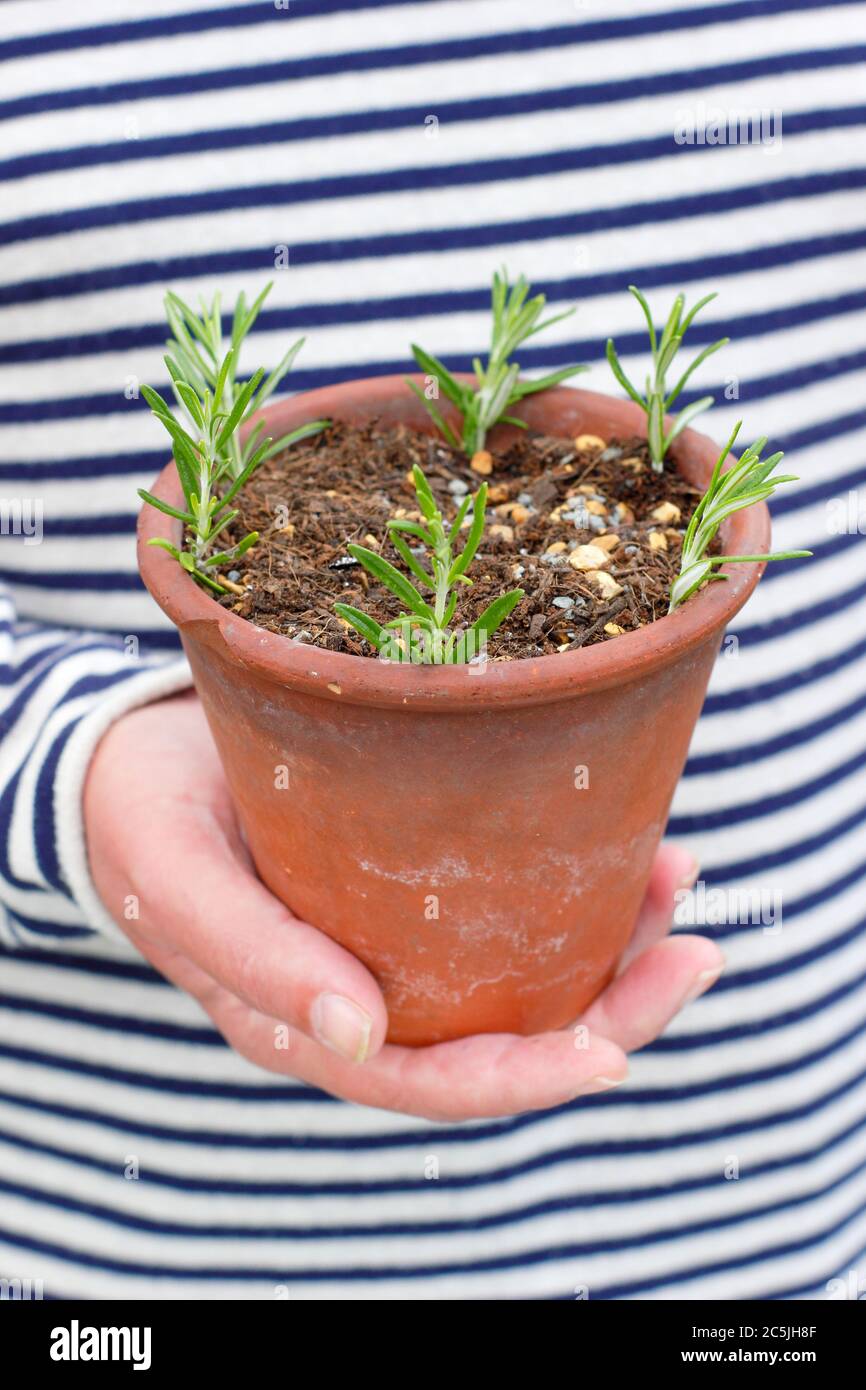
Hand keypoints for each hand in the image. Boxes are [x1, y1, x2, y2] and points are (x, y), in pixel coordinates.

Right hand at [84, 693, 722, 1120]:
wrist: (132, 755)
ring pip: (520, 971)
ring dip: (612, 942)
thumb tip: (358, 1037)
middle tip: (696, 954)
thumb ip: (254, 960)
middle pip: (502, 1036)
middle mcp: (367, 995)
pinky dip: (574, 882)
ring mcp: (395, 942)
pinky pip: (506, 904)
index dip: (522, 1080)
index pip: (429, 1081)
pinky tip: (631, 842)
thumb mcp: (179, 884)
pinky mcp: (412, 882)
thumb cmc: (145, 820)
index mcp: (307, 1022)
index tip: (610, 1051)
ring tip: (679, 877)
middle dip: (610, 1012)